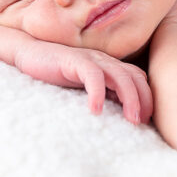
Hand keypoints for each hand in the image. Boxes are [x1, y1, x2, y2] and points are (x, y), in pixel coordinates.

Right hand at [14, 40, 152, 124]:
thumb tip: (118, 117)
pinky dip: (97, 92)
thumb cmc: (56, 74)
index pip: (138, 79)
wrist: (29, 54)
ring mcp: (91, 59)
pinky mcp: (75, 60)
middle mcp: (105, 61)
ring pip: (120, 76)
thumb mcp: (83, 87)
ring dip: (129, 97)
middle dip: (143, 99)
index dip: (147, 98)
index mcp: (109, 66)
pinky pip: (93, 75)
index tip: (147, 121)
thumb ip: (102, 94)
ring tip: (131, 119)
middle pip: (134, 77)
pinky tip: (95, 110)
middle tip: (142, 122)